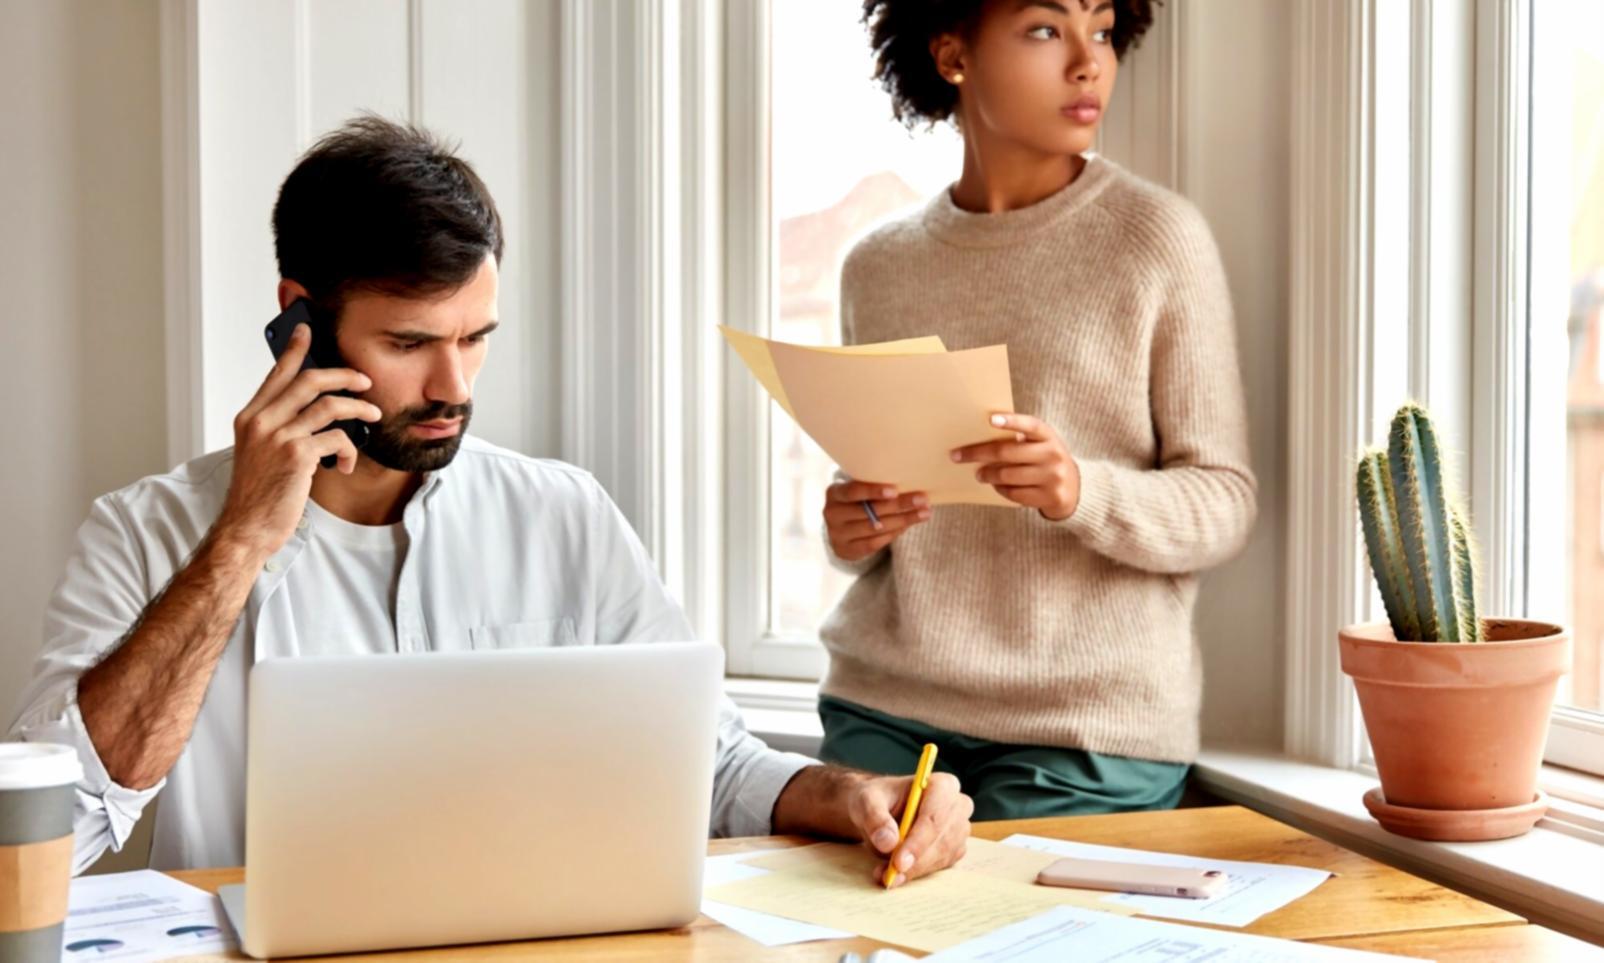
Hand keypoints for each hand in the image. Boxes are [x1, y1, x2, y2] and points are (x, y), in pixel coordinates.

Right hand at [214, 323, 382, 558]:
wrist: (247, 528)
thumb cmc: (258, 494)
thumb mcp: (259, 452)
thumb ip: (279, 427)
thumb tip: (315, 409)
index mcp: (250, 417)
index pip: (276, 373)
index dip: (295, 349)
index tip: (307, 330)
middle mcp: (261, 421)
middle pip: (309, 380)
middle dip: (344, 376)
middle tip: (364, 381)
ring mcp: (278, 437)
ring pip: (330, 406)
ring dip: (360, 409)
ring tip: (374, 415)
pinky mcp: (298, 456)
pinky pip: (339, 439)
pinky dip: (351, 450)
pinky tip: (348, 463)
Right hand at [824, 480, 930, 561]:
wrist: (841, 529)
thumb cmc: (857, 502)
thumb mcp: (858, 491)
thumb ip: (875, 488)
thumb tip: (909, 484)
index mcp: (834, 493)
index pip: (853, 491)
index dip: (873, 491)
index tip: (895, 490)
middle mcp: (832, 514)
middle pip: (869, 510)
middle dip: (899, 504)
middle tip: (922, 500)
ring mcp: (837, 534)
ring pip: (875, 527)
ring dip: (903, 520)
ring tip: (924, 513)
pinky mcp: (845, 550)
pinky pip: (874, 543)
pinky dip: (894, 533)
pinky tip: (908, 524)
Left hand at [848, 771, 972, 887]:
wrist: (879, 810)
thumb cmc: (877, 799)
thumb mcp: (867, 801)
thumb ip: (875, 818)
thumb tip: (889, 842)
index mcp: (942, 785)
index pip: (935, 816)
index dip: (918, 841)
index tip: (899, 861)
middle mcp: (957, 805)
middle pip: (943, 839)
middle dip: (916, 861)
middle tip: (890, 874)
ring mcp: (958, 829)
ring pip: (942, 856)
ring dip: (915, 870)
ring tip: (886, 874)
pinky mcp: (954, 849)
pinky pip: (941, 866)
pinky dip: (918, 874)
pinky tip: (896, 875)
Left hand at [951, 413, 1080, 519]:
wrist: (1074, 487)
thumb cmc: (1045, 459)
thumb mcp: (1040, 444)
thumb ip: (1019, 439)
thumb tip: (979, 437)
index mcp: (1048, 435)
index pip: (1030, 425)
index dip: (1011, 422)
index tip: (990, 419)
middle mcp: (1052, 454)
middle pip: (1007, 452)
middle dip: (978, 453)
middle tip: (958, 456)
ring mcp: (1052, 476)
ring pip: (1008, 475)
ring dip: (988, 475)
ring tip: (978, 474)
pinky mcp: (1049, 496)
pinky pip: (1015, 493)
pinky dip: (1001, 489)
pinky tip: (996, 486)